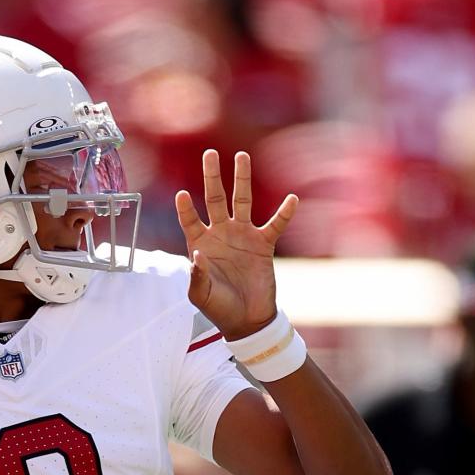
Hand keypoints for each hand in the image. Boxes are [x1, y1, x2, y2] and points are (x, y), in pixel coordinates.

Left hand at [176, 150, 297, 341]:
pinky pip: (275, 224)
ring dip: (242, 179)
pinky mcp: (263, 244)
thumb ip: (196, 277)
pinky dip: (284, 213)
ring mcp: (243, 236)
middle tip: (209, 154)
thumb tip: (196, 254)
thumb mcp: (201, 296)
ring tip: (241, 156)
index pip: (190, 220)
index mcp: (201, 244)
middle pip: (215, 199)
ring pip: (242, 201)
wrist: (246, 320)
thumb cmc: (219, 308)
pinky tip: (292, 200)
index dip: (185, 209)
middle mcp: (221, 234)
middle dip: (211, 177)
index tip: (182, 195)